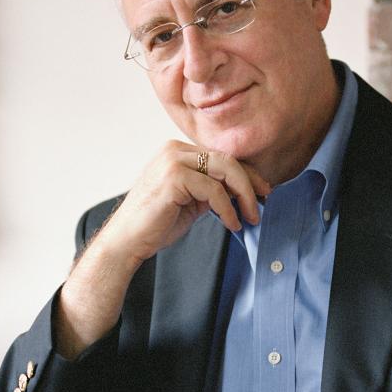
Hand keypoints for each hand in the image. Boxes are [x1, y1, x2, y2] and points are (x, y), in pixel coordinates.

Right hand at [101, 141, 269, 264]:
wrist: (127, 241)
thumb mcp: (191, 201)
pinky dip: (228, 209)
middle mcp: (174, 150)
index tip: (263, 192)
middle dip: (251, 182)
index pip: (221, 157)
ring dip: (244, 196)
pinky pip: (214, 190)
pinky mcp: (173, 176)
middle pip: (227, 159)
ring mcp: (172, 160)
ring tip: (250, 218)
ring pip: (225, 170)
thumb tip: (245, 191)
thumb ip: (213, 190)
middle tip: (264, 203)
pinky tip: (232, 224)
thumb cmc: (156, 224)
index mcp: (177, 152)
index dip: (246, 174)